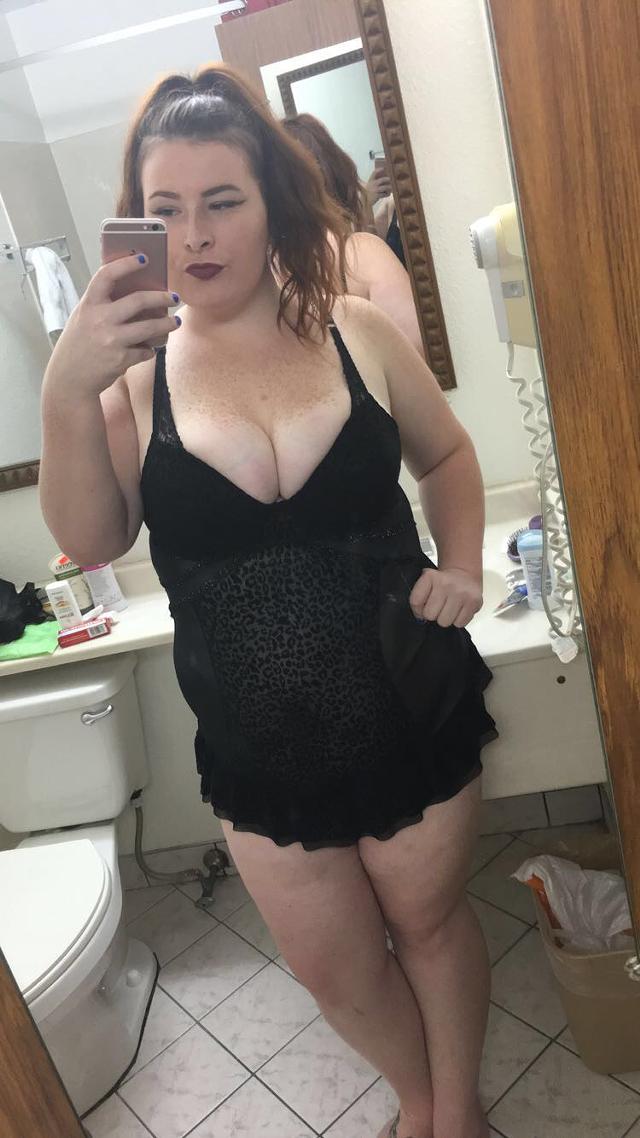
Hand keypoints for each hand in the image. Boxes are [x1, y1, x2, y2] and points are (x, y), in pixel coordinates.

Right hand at [44, 253, 180, 398]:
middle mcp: (100, 319)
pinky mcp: (121, 359)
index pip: (107, 275)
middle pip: (139, 301)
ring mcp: (111, 340)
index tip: (143, 258)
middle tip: (174, 297)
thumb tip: (137, 291)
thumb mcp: (83, 318)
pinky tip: (147, 349)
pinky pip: (145, 351)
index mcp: (89, 305)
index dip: (126, 264)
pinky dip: (149, 350)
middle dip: (162, 298)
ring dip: (167, 324)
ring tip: (175, 322)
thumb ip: (103, 304)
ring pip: (150, 327)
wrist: (69, 379)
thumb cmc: (79, 345)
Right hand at [365, 167, 391, 207]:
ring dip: (389, 188)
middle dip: (387, 179)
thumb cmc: (369, 192)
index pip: (374, 173)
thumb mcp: (370, 185)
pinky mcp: (377, 196)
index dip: (378, 170)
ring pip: (385, 187)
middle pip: (382, 180)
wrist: (365, 201)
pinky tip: (388, 194)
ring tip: (390, 188)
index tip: (383, 168)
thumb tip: (385, 177)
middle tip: (389, 179)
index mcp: (370, 180)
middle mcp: (373, 184)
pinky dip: (387, 194)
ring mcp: (375, 190)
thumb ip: (376, 181)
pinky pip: (385, 194)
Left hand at [409, 567, 482, 628]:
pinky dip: (458, 620)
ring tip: (448, 608)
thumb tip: (420, 617)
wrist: (465, 575)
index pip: (415, 602)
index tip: (423, 606)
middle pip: (430, 615)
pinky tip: (458, 610)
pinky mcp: (474, 602)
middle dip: (433, 614)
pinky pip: (459, 623)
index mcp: (430, 576)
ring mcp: (462, 593)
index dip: (417, 609)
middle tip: (438, 607)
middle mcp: (447, 583)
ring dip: (445, 618)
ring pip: (444, 622)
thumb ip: (418, 598)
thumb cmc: (443, 583)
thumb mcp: (426, 583)